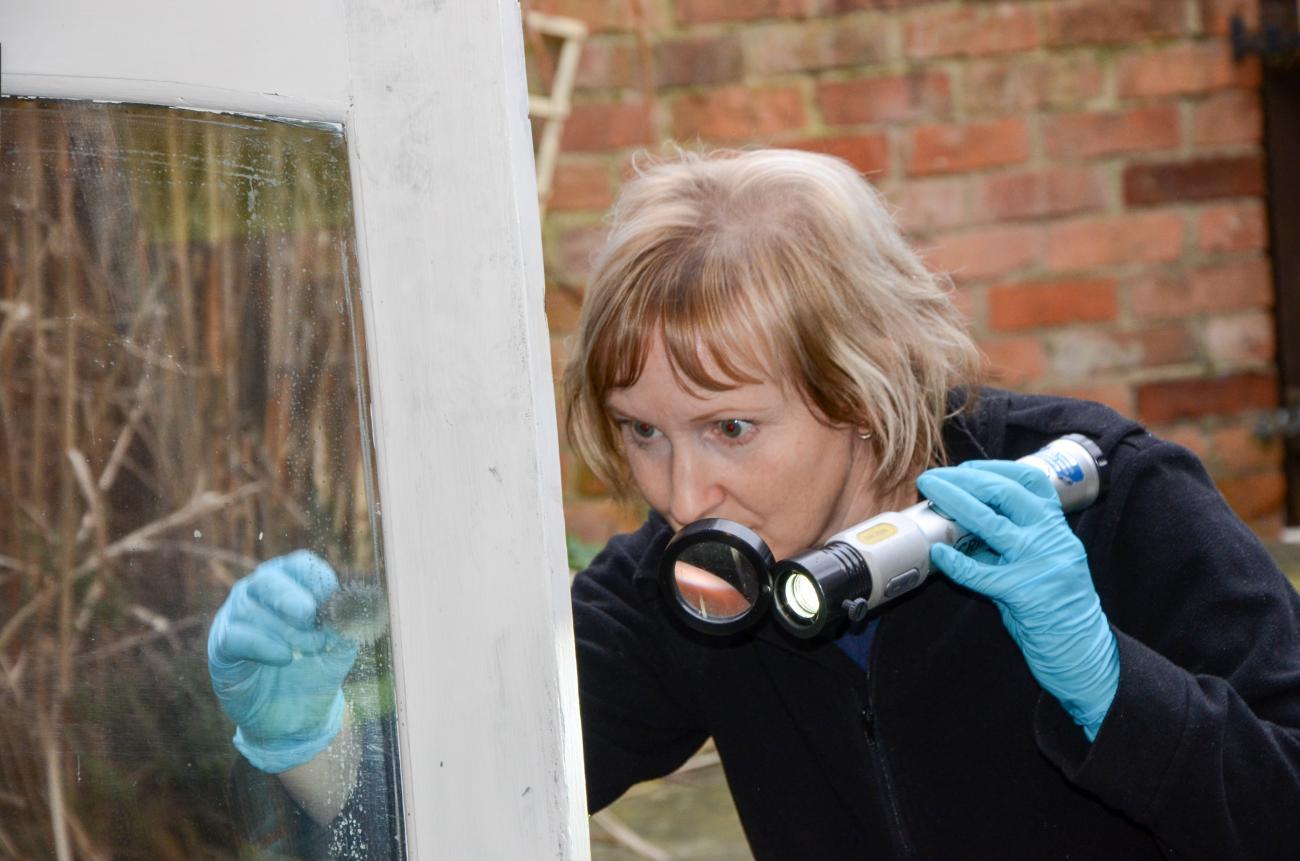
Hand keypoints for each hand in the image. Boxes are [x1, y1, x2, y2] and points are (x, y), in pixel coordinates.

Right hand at [207, 550, 357, 772]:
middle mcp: (258, 595)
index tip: (332, 600)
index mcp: (290, 586)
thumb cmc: (317, 671)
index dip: (317, 579)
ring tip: (307, 650)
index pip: (299, 565)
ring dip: (285, 630)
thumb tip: (352, 604)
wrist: (296, 718)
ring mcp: (235, 619)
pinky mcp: (222, 648)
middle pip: (268, 579)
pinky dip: (263, 645)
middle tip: (309, 616)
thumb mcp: (340, 647)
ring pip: (250, 608)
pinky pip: (235, 636)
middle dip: (293, 598)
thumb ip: (346, 624)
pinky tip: (284, 658)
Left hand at [917, 461, 1118, 740]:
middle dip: (964, 480)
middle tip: (933, 479)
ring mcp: (1041, 564)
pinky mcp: (1027, 594)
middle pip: (1004, 493)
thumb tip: (963, 522)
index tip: (963, 468)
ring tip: (931, 499)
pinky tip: (939, 554)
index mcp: (1056, 527)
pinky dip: (956, 562)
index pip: (1028, 481)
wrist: (1084, 653)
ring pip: (991, 523)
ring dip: (955, 505)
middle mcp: (1052, 539)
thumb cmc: (1057, 608)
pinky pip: (982, 573)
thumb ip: (1010, 542)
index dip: (993, 469)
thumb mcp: (1039, 563)